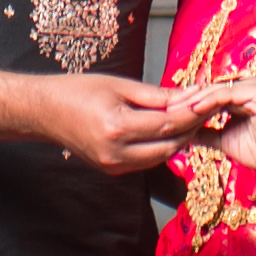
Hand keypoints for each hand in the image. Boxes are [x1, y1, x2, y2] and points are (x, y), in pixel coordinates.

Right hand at [18, 72, 195, 172]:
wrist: (45, 112)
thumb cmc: (78, 91)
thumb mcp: (119, 85)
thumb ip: (156, 94)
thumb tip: (189, 94)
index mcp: (117, 128)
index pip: (167, 124)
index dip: (193, 113)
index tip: (209, 100)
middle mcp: (117, 153)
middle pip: (169, 146)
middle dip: (191, 128)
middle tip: (207, 109)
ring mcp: (114, 166)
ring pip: (161, 157)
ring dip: (180, 139)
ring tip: (193, 117)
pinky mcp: (113, 170)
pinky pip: (148, 161)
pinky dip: (163, 146)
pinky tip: (171, 129)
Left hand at [170, 75, 255, 198]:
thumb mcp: (224, 141)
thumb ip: (205, 133)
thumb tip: (181, 134)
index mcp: (236, 95)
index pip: (205, 95)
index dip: (185, 105)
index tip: (164, 116)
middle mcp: (243, 86)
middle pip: (206, 90)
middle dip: (183, 102)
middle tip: (162, 112)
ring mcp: (251, 86)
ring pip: (213, 90)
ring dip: (192, 101)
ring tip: (173, 112)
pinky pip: (226, 94)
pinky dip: (208, 101)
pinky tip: (193, 110)